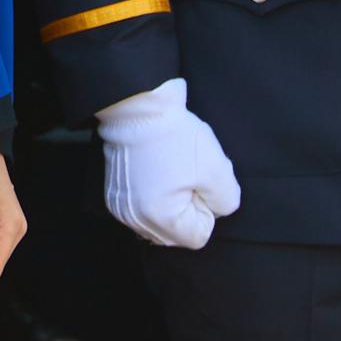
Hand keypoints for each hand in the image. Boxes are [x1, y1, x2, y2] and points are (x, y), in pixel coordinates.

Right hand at [95, 79, 241, 250]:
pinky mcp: (114, 194)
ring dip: (171, 202)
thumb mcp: (217, 168)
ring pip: (161, 222)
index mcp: (158, 217)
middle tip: (185, 174)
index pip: (199, 235)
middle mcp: (135, 219)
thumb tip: (214, 209)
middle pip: (178, 232)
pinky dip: (154, 196)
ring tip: (169, 170)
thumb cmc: (174, 134)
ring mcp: (121, 208)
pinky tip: (155, 170)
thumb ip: (226, 202)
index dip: (206, 207)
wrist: (137, 104)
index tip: (197, 180)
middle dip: (188, 207)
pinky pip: (144, 210)